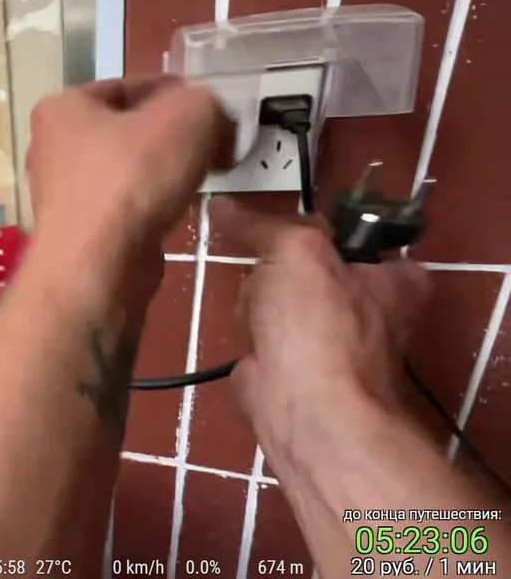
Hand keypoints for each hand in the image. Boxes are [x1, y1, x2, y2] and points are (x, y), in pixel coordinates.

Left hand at [24, 77, 230, 309]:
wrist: (98, 268)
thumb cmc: (132, 179)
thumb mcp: (186, 116)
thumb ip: (205, 102)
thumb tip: (212, 118)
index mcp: (62, 107)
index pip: (129, 85)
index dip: (177, 92)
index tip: (213, 107)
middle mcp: (53, 147)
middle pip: (128, 128)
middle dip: (173, 133)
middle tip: (215, 141)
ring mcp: (64, 193)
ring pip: (129, 168)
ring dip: (166, 170)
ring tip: (203, 173)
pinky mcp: (81, 232)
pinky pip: (127, 205)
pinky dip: (154, 203)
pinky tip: (179, 208)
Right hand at [216, 199, 429, 463]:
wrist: (305, 410)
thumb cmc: (318, 325)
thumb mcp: (295, 250)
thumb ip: (262, 223)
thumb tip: (221, 205)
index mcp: (395, 278)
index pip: (352, 233)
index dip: (316, 228)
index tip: (283, 226)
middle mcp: (371, 309)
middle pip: (304, 264)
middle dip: (276, 269)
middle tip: (268, 276)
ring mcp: (331, 342)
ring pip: (276, 298)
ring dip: (257, 304)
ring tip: (257, 318)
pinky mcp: (297, 369)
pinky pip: (262, 334)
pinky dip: (249, 337)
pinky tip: (250, 344)